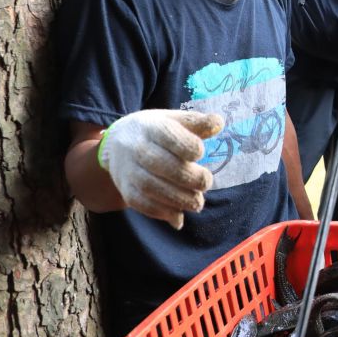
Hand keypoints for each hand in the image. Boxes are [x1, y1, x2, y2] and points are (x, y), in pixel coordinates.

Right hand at [97, 109, 222, 228]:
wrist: (118, 141)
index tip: (201, 153)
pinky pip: (141, 204)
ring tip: (198, 202)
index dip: (188, 147)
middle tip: (206, 183)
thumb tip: (219, 123)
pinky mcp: (126, 189)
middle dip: (188, 177)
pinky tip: (179, 216)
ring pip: (151, 187)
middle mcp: (137, 148)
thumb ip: (197, 122)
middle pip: (161, 164)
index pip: (169, 136)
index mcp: (152, 127)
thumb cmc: (156, 131)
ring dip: (178, 199)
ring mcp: (129, 170)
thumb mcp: (174, 120)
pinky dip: (162, 212)